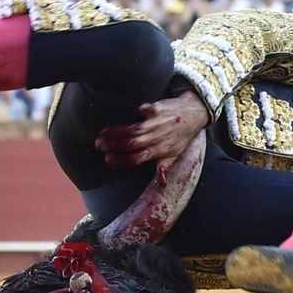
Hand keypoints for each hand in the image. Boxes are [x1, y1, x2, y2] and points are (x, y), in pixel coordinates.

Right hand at [94, 91, 209, 168]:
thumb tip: (161, 184)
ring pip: (133, 129)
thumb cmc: (182, 136)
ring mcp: (156, 123)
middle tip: (99, 145)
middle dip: (113, 145)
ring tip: (102, 133)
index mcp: (157, 151)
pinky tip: (134, 112)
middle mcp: (155, 138)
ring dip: (117, 131)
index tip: (108, 159)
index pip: (136, 158)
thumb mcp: (175, 154)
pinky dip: (141, 111)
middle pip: (131, 144)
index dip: (122, 160)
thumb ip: (164, 167)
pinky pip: (147, 110)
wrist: (194, 114)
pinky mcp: (158, 109)